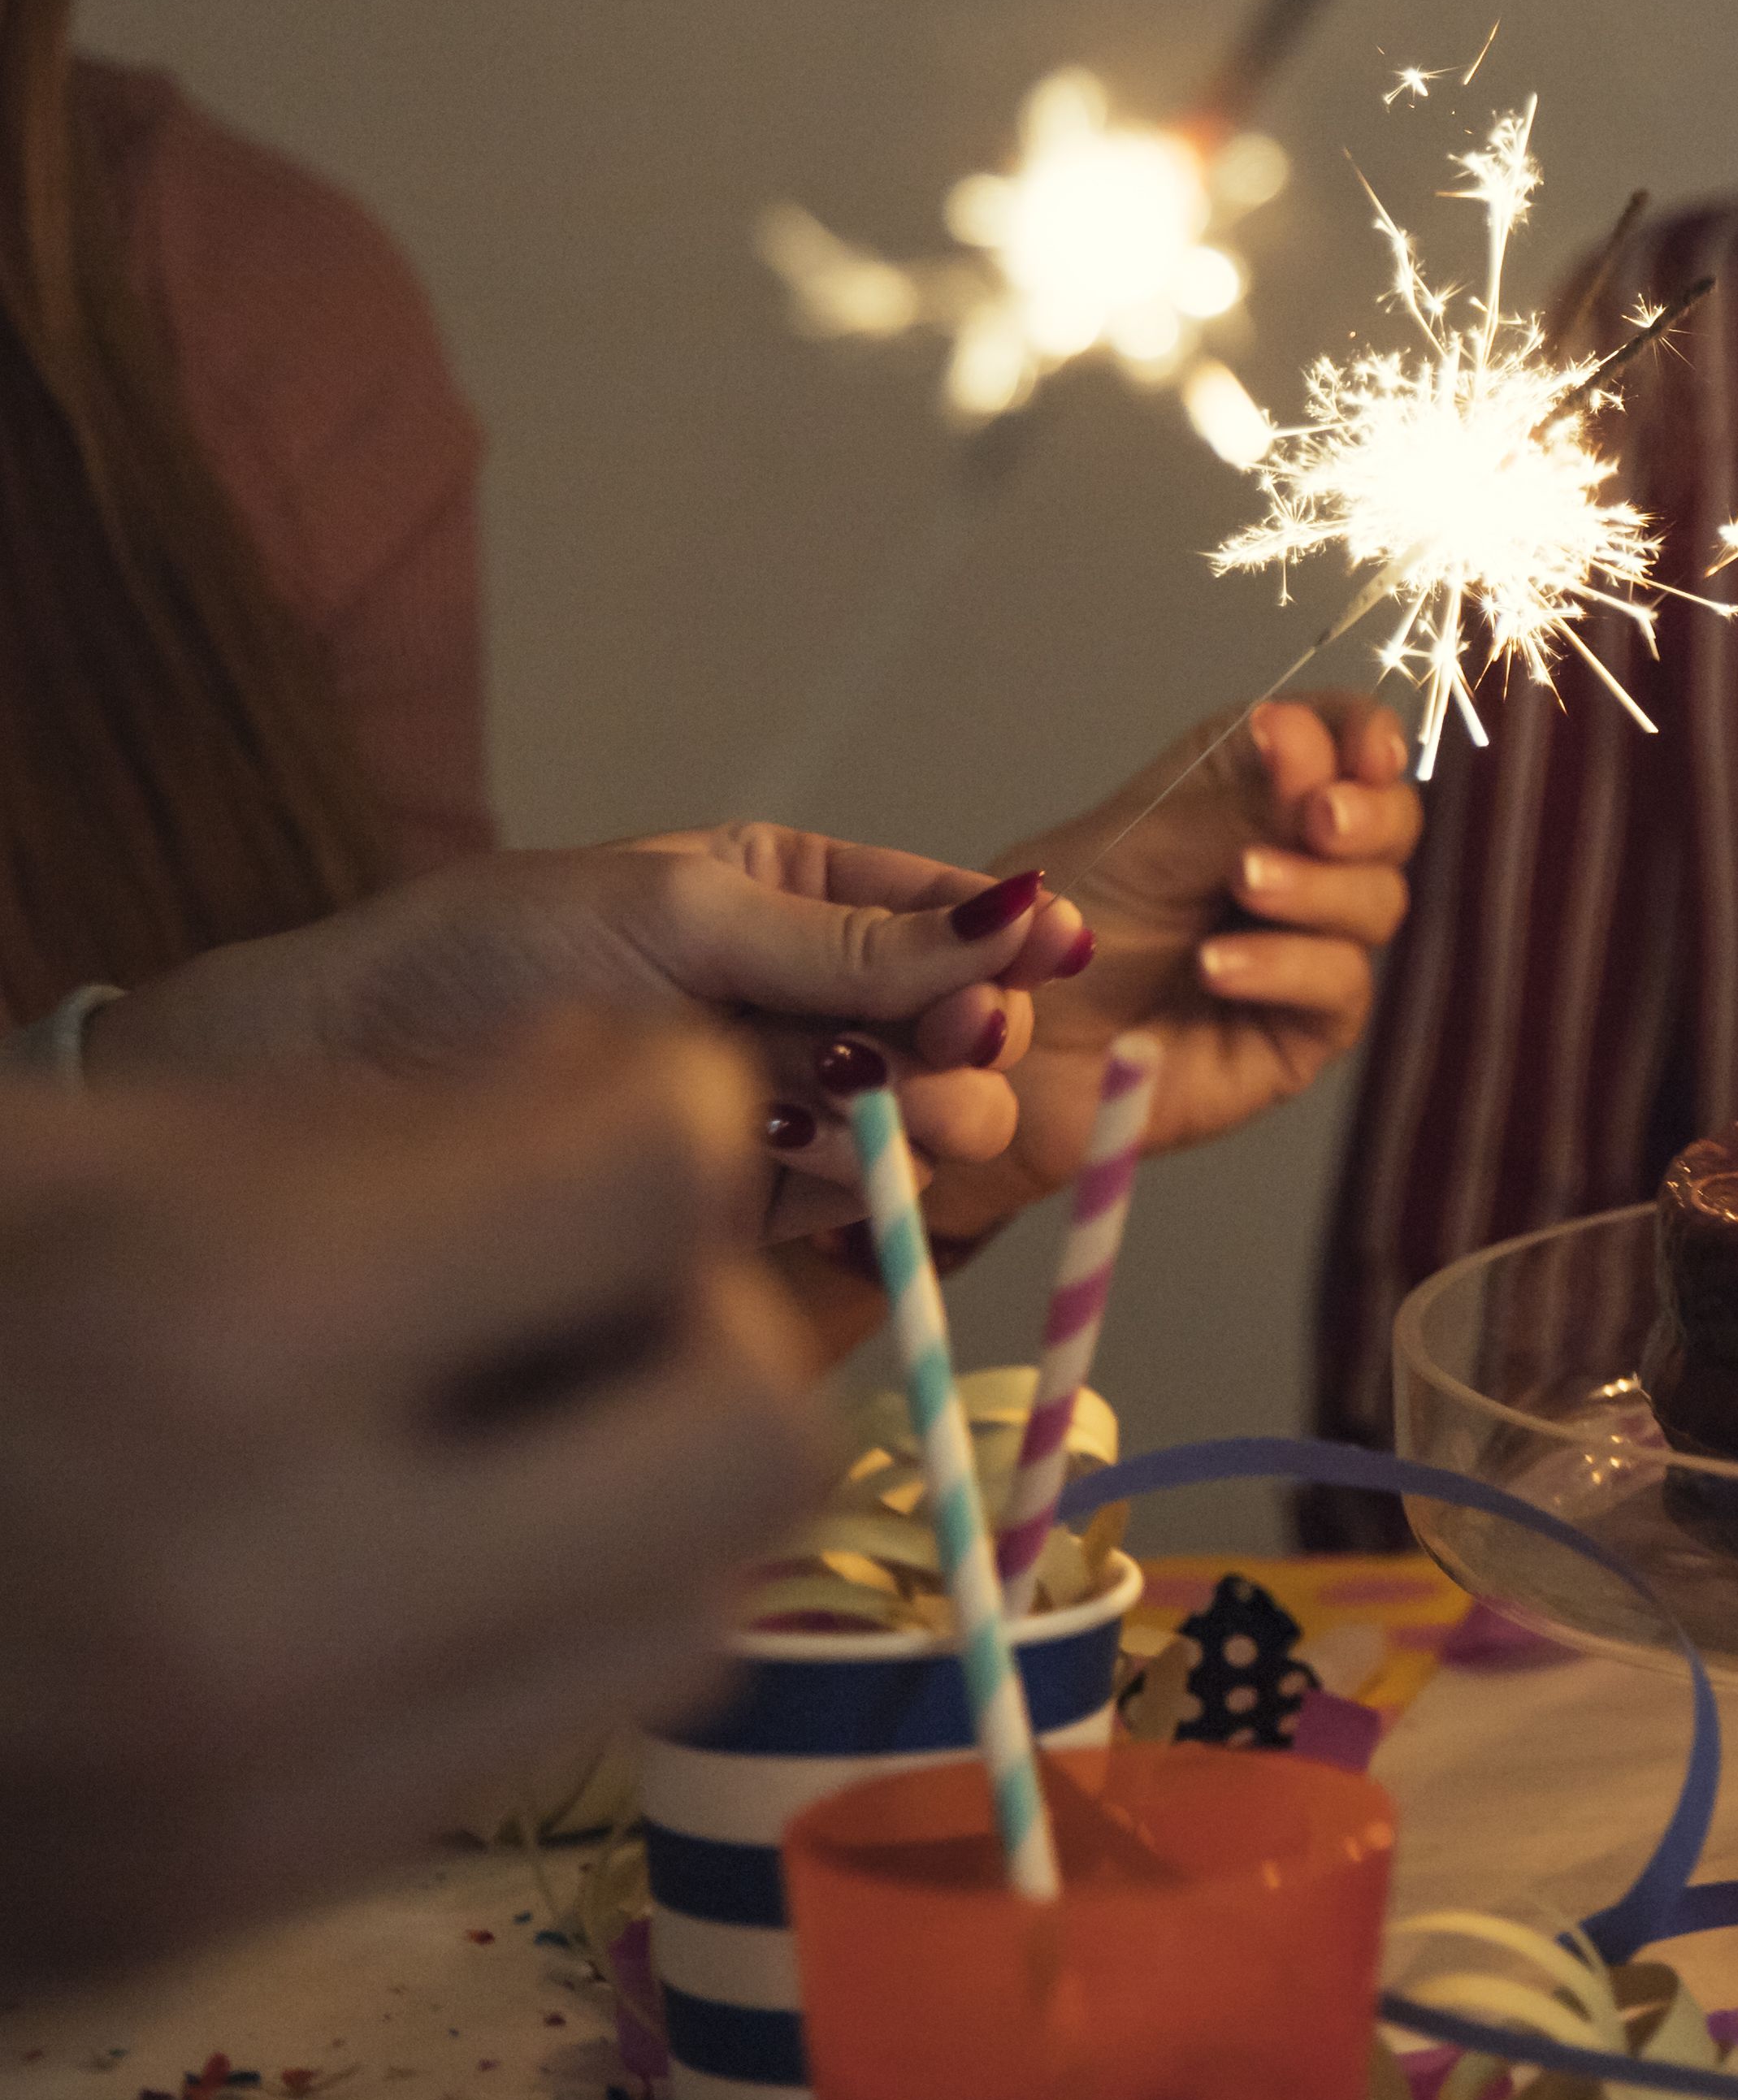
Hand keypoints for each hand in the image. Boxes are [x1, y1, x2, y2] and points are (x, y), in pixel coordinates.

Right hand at [0, 1025, 817, 1978]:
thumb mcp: (77, 1155)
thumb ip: (388, 1136)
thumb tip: (646, 1111)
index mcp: (206, 1338)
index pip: (652, 1193)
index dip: (646, 1120)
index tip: (597, 1112)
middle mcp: (265, 1598)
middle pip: (745, 1439)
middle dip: (687, 1330)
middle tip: (568, 1286)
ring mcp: (254, 1797)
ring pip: (679, 1618)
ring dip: (630, 1496)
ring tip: (481, 1423)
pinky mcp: (225, 1917)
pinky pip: (521, 1739)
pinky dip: (508, 1626)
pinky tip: (373, 1552)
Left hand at [85, 828, 1090, 1240]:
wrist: (332, 1085)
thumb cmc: (471, 962)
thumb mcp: (675, 915)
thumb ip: (848, 940)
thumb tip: (1017, 920)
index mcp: (785, 896)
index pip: (943, 920)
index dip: (1004, 944)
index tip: (1042, 964)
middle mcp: (796, 1000)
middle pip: (949, 1029)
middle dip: (964, 1040)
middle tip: (951, 1050)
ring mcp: (777, 1105)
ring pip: (916, 1119)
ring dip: (916, 1115)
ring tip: (878, 1110)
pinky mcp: (745, 1204)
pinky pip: (849, 1198)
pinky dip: (850, 1183)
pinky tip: (795, 1157)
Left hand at [936, 697, 1421, 1231]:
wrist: (1002, 1045)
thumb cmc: (1048, 933)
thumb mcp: (1145, 844)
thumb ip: (1243, 802)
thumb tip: (1322, 742)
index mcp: (1250, 790)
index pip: (1344, 741)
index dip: (1363, 737)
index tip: (1361, 748)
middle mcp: (1293, 861)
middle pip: (1388, 821)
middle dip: (1364, 813)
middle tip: (1319, 817)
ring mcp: (1306, 946)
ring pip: (1377, 901)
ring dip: (1317, 887)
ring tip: (1246, 886)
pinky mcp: (1303, 1028)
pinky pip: (1339, 986)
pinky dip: (1287, 965)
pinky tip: (1219, 967)